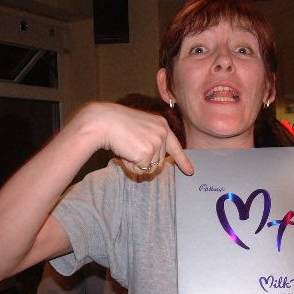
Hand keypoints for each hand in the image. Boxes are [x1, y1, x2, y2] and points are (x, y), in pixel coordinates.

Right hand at [76, 102, 193, 175]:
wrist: (102, 121)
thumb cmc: (116, 124)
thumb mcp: (140, 129)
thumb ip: (151, 141)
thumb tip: (154, 163)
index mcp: (161, 124)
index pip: (175, 146)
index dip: (183, 161)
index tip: (190, 171)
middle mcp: (163, 132)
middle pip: (158, 161)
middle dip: (143, 160)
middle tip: (129, 145)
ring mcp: (156, 143)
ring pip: (150, 167)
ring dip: (136, 162)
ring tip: (126, 147)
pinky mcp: (148, 153)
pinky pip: (141, 170)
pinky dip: (130, 165)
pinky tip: (125, 152)